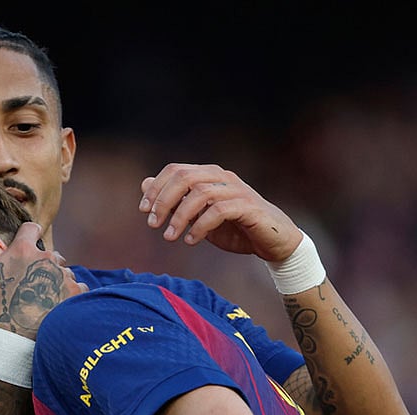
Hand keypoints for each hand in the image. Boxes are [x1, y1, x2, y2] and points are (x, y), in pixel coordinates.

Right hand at [0, 219, 86, 337]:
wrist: (15, 343)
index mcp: (23, 249)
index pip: (31, 228)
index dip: (27, 235)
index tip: (23, 248)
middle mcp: (47, 258)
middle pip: (49, 254)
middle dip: (40, 265)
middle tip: (27, 287)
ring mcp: (64, 276)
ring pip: (63, 272)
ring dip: (55, 282)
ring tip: (41, 301)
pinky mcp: (76, 294)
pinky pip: (78, 289)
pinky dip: (70, 297)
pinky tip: (57, 310)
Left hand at [139, 163, 302, 261]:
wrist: (272, 242)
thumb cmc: (235, 228)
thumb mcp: (198, 215)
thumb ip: (175, 200)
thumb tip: (145, 184)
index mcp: (209, 175)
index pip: (176, 170)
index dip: (156, 188)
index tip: (144, 210)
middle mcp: (222, 177)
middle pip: (185, 177)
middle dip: (164, 200)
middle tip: (152, 224)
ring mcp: (237, 190)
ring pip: (200, 193)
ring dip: (180, 216)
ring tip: (169, 237)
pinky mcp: (248, 207)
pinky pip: (219, 211)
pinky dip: (201, 226)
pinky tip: (191, 240)